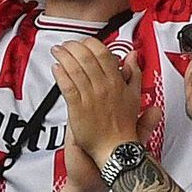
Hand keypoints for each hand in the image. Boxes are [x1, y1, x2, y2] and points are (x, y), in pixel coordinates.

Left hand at [54, 34, 143, 163]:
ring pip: (75, 70)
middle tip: (67, 44)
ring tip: (57, 51)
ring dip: (64, 57)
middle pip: (86, 59)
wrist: (114, 148)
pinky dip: (60, 75)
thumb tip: (132, 56)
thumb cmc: (124, 126)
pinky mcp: (77, 109)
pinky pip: (67, 87)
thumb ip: (134, 73)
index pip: (103, 54)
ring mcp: (90, 97)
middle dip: (73, 47)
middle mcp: (104, 87)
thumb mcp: (135, 95)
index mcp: (117, 82)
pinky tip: (56, 69)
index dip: (90, 44)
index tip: (84, 43)